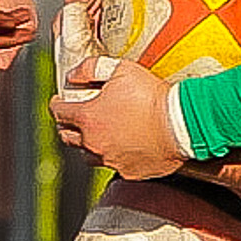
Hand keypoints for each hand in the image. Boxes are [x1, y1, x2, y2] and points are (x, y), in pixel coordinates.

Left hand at [50, 58, 185, 179]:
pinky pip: (114, 165)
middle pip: (67, 137)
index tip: (60, 101)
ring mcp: (111, 159)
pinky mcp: (129, 171)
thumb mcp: (121, 70)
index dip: (57, 104)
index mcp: (88, 117)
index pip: (58, 112)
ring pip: (88, 155)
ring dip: (89, 144)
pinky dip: (115, 156)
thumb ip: (91, 68)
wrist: (182, 124)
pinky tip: (125, 147)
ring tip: (99, 134)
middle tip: (75, 118)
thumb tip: (74, 74)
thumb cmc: (154, 97)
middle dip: (67, 125)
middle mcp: (94, 142)